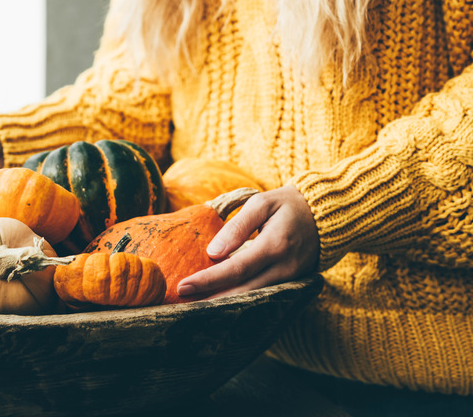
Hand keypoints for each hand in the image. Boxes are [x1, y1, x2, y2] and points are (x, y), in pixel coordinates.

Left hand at [176, 185, 319, 297]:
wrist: (327, 214)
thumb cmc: (288, 204)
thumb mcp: (261, 203)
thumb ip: (237, 226)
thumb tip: (213, 252)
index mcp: (275, 245)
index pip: (235, 269)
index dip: (208, 280)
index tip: (183, 286)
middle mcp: (284, 268)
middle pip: (243, 291)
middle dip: (211, 300)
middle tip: (182, 304)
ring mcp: (291, 279)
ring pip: (253, 298)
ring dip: (224, 304)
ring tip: (195, 306)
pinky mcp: (293, 283)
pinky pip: (264, 295)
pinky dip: (242, 299)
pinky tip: (220, 300)